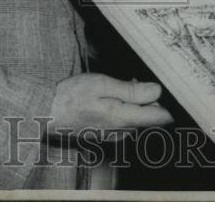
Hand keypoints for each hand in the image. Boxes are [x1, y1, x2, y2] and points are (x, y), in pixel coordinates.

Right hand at [48, 74, 172, 134]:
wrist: (46, 113)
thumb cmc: (72, 96)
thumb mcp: (103, 84)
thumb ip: (131, 90)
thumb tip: (157, 90)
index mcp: (124, 118)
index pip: (161, 118)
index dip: (168, 102)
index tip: (164, 86)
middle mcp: (123, 131)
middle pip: (150, 116)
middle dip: (148, 97)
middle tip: (132, 80)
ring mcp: (114, 135)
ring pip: (138, 118)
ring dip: (135, 102)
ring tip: (118, 86)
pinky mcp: (106, 135)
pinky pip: (125, 122)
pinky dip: (124, 108)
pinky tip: (110, 97)